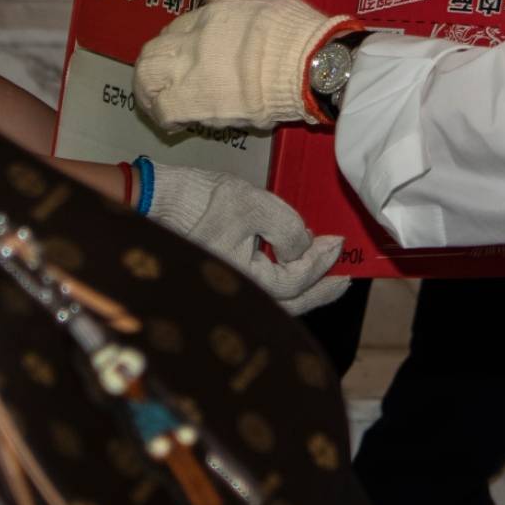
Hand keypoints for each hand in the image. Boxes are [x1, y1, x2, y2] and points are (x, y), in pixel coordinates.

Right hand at [135, 160, 347, 314]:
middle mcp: (236, 295)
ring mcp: (228, 292)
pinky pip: (261, 293)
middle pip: (289, 304)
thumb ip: (289, 228)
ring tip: (326, 277)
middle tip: (343, 278)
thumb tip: (306, 247)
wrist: (161, 200)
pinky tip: (293, 271)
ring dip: (304, 290)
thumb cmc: (202, 201)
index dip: (321, 262)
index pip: (295, 281)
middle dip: (320, 290)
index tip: (337, 243)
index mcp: (243, 281)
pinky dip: (283, 286)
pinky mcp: (224, 282)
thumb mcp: (254, 205)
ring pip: (275, 302)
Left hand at [136, 0, 348, 133]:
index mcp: (210, 16)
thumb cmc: (296, 32)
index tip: (183, 56)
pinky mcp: (199, 104)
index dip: (175, 44)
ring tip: (156, 104)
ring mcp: (192, 73)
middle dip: (150, 68)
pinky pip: (164, 111)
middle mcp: (193, 43)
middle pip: (151, 54)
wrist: (310, 66)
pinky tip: (170, 123)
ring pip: (148, 81)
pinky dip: (162, 117)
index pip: (175, 29)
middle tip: (156, 82)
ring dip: (148, 92)